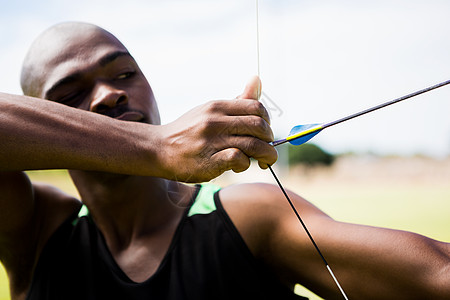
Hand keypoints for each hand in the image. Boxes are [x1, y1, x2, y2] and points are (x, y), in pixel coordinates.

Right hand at [158, 76, 276, 181]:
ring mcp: (211, 141)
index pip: (256, 108)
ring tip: (264, 162)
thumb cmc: (188, 130)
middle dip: (270, 139)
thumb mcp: (210, 110)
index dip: (267, 121)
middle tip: (267, 149)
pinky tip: (240, 165)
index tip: (264, 132)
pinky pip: (237, 159)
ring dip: (265, 156)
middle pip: (259, 126)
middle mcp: (215, 121)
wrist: (158, 148)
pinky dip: (245, 164)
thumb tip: (257, 79)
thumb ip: (237, 100)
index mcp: (217, 106)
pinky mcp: (208, 161)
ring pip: (253, 145)